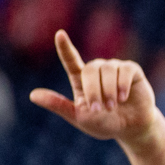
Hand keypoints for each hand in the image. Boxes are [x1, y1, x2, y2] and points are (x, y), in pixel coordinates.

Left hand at [30, 30, 158, 142]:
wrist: (131, 129)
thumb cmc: (104, 123)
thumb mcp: (79, 117)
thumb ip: (58, 105)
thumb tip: (32, 96)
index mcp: (81, 80)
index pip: (71, 60)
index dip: (65, 47)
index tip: (59, 34)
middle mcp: (97, 70)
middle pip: (90, 69)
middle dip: (93, 90)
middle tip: (98, 109)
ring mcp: (115, 69)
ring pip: (108, 69)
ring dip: (108, 90)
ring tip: (112, 107)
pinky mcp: (132, 71)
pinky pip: (125, 70)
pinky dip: (122, 85)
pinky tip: (123, 97)